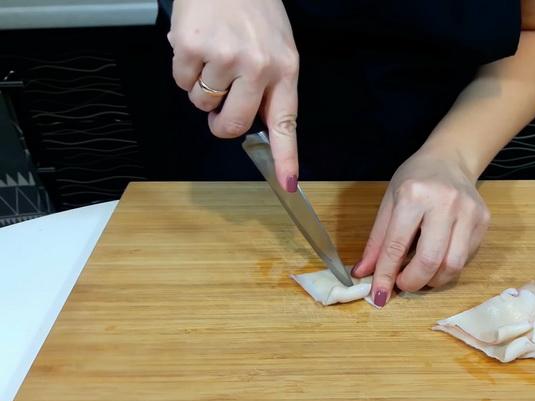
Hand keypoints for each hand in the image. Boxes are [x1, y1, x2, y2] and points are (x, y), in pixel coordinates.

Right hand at [169, 0, 299, 190]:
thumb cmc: (252, 7)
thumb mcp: (277, 45)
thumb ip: (270, 85)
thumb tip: (257, 125)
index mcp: (285, 68)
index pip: (286, 122)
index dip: (286, 157)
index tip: (287, 183)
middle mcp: (258, 66)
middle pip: (232, 125)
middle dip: (220, 123)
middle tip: (219, 107)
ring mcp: (224, 58)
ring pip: (202, 103)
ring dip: (201, 86)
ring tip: (212, 53)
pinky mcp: (192, 48)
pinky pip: (181, 81)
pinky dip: (183, 68)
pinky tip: (197, 45)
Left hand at [351, 149, 490, 306]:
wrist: (450, 159)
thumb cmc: (415, 179)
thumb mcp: (389, 202)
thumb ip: (377, 240)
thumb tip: (364, 273)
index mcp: (414, 195)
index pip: (396, 245)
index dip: (385, 275)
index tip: (379, 296)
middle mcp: (444, 202)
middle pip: (430, 260)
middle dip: (412, 282)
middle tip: (402, 284)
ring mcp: (468, 211)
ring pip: (453, 265)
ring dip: (433, 280)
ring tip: (421, 274)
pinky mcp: (483, 220)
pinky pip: (466, 257)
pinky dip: (448, 267)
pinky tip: (438, 257)